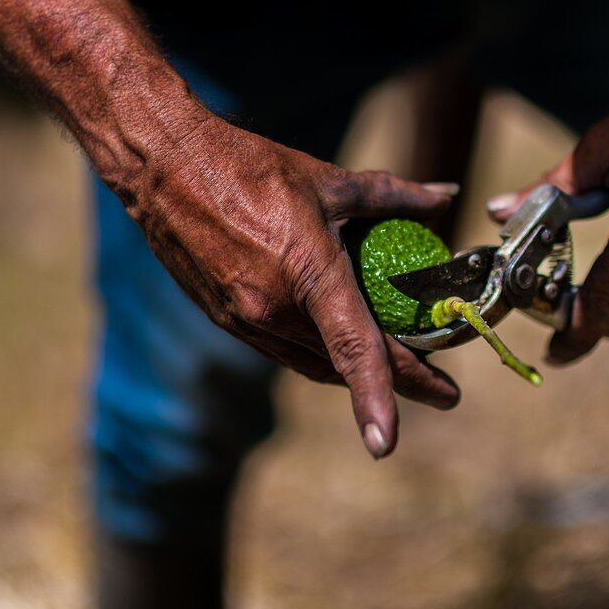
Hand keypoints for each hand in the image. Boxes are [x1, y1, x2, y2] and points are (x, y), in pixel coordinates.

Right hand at [123, 114, 459, 457]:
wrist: (163, 166)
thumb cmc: (249, 166)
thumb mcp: (329, 180)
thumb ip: (394, 195)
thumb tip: (445, 196)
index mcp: (305, 272)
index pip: (352, 349)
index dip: (378, 398)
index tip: (389, 443)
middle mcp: (272, 308)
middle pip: (344, 363)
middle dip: (398, 382)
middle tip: (442, 391)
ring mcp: (245, 319)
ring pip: (314, 362)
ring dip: (356, 372)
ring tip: (402, 368)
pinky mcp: (225, 319)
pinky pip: (284, 349)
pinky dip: (320, 353)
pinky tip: (343, 345)